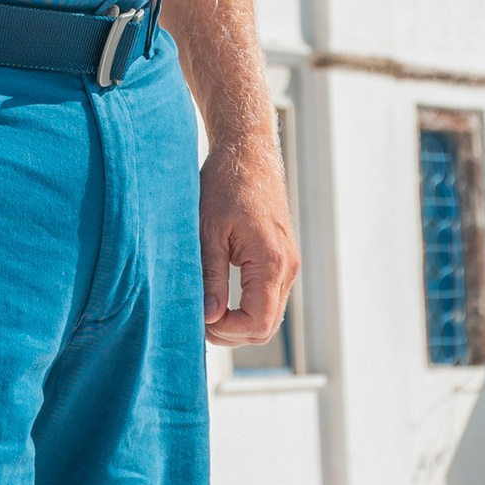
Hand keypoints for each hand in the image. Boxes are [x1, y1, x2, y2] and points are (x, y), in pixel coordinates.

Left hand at [200, 127, 298, 343]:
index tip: (198, 318)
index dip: (226, 331)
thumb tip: (209, 316)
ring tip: (204, 307)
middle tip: (197, 317)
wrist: (248, 152)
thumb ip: (211, 277)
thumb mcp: (208, 232)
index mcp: (271, 261)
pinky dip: (245, 307)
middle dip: (230, 332)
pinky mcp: (282, 259)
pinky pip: (267, 298)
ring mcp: (288, 264)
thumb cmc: (225, 185)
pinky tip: (218, 297)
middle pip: (265, 327)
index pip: (257, 323)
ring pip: (268, 315)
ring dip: (237, 321)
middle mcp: (287, 267)